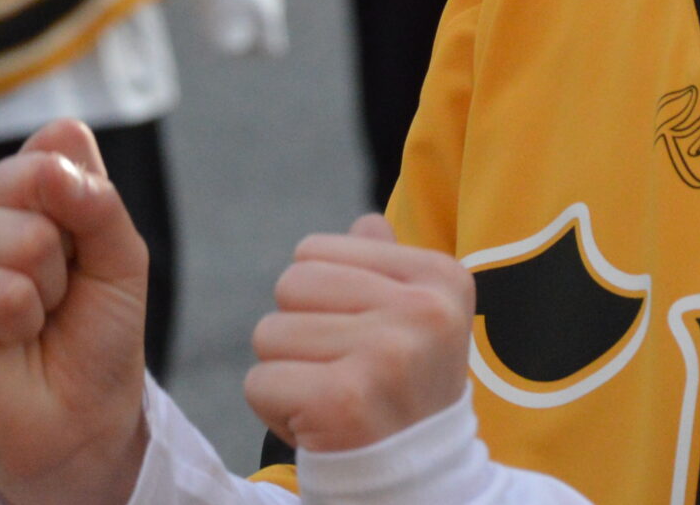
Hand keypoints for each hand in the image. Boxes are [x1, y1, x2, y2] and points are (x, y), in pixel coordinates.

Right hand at [0, 120, 153, 504]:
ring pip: (24, 237)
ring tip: (28, 317)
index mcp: (16, 178)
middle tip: (55, 293)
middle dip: (69, 250)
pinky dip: (16, 319)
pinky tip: (3, 337)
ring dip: (45, 290)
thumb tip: (50, 162)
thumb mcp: (121, 254)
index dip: (92, 205)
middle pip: (40, 180)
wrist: (78, 412)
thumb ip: (96, 199)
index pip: (60, 142)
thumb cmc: (94, 328)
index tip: (84, 252)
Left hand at [245, 215, 474, 453]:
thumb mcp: (421, 321)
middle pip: (290, 285)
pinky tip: (318, 424)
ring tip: (332, 397)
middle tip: (341, 370)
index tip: (364, 339)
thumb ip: (389, 265)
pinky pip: (259, 382)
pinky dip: (275, 410)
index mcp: (441, 276)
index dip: (322, 297)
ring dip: (287, 371)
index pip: (315, 250)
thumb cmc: (407, 392)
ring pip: (268, 333)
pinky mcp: (342, 401)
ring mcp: (385, 354)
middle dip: (299, 330)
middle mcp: (421, 310)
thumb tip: (365, 221)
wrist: (423, 480)